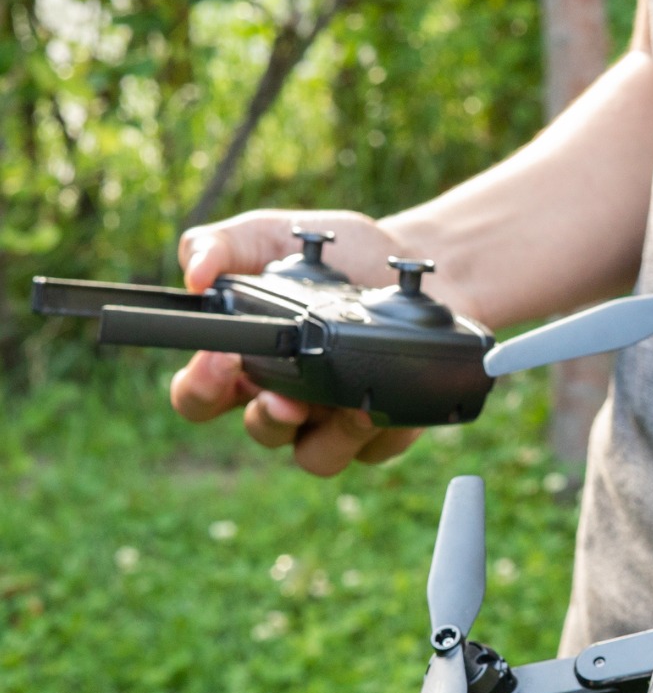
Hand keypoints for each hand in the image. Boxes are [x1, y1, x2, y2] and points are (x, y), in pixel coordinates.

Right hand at [170, 209, 463, 475]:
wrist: (417, 261)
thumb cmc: (340, 253)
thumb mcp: (276, 235)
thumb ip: (226, 245)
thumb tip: (194, 271)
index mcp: (248, 360)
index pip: (200, 394)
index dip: (201, 386)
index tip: (220, 358)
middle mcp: (286, 397)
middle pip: (261, 431)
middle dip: (268, 419)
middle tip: (282, 398)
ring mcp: (334, 419)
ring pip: (317, 457)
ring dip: (331, 439)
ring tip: (350, 406)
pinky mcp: (383, 429)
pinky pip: (376, 449)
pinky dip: (382, 432)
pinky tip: (388, 406)